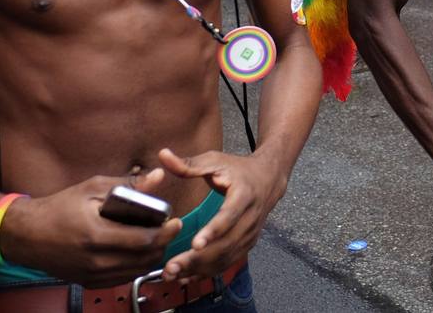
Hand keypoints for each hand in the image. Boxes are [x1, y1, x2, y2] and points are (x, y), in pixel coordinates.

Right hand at [0, 168, 182, 287]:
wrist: (26, 235)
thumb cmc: (59, 207)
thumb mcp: (92, 188)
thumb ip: (129, 185)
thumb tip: (159, 176)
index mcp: (97, 235)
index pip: (144, 240)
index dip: (166, 232)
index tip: (176, 221)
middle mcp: (95, 260)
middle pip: (145, 258)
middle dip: (163, 244)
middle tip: (168, 229)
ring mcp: (92, 275)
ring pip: (136, 271)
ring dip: (151, 256)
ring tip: (156, 238)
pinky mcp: (89, 282)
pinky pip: (122, 279)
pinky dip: (135, 266)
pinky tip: (137, 252)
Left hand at [156, 147, 282, 282]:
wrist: (269, 178)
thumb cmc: (238, 168)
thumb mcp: (215, 160)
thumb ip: (188, 163)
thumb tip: (163, 155)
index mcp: (244, 195)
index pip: (229, 216)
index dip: (213, 231)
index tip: (195, 244)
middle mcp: (250, 218)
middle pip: (225, 244)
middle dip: (197, 259)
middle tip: (171, 267)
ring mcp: (251, 234)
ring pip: (226, 258)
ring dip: (199, 269)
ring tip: (173, 275)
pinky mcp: (247, 244)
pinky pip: (228, 262)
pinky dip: (208, 272)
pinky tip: (187, 276)